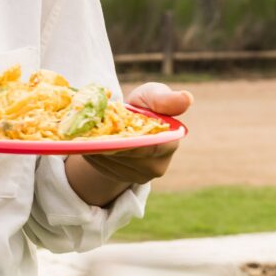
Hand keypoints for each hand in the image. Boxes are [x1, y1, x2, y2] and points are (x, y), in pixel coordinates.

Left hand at [65, 82, 190, 203]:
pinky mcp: (123, 179)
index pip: (151, 148)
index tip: (113, 131)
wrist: (126, 123)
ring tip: (88, 132)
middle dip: (109, 142)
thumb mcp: (152, 96)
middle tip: (92, 128)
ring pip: (112, 162)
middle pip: (127, 156)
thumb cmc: (144, 106)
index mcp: (170, 143)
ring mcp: (140, 175)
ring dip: (97, 147)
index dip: (132, 141)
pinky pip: (102, 167)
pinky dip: (92, 153)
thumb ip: (165, 99)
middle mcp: (158, 165)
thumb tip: (187, 98)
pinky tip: (88, 141)